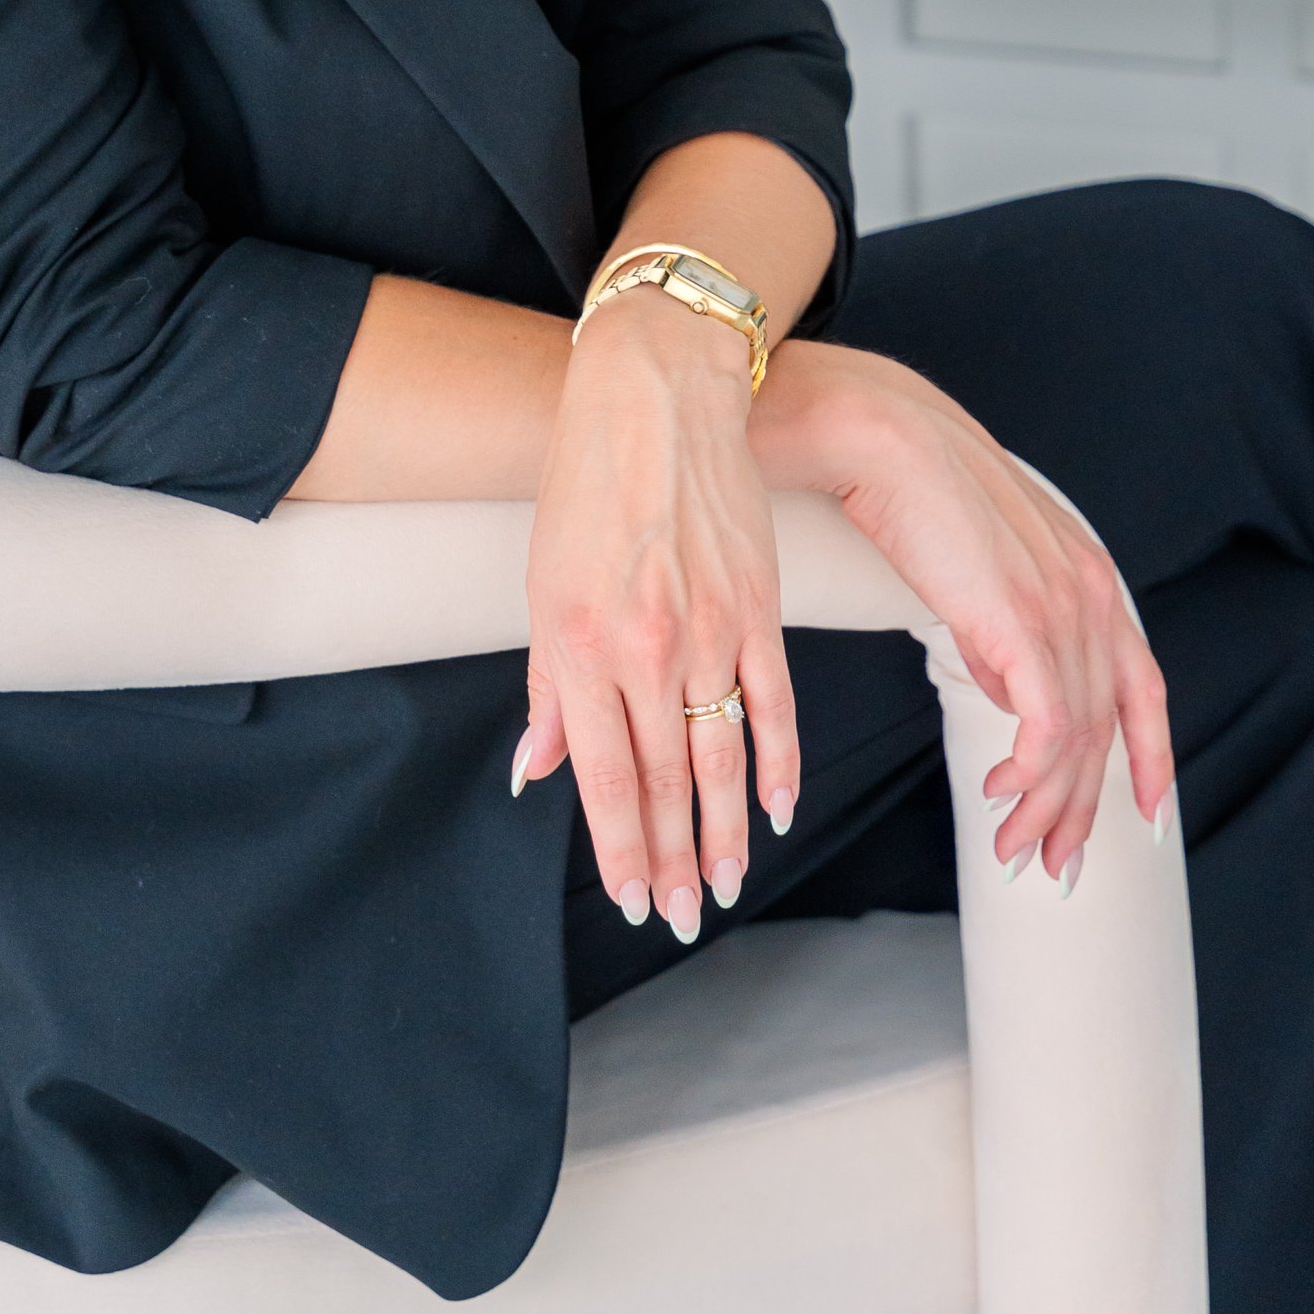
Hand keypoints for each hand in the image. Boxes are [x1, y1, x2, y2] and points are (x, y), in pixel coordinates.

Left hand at [513, 290, 799, 939]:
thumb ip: (546, 687)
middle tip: (678, 919)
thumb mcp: (541, 584)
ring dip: (725, 834)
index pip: (602, 776)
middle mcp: (646, 648)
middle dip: (671, 861)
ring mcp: (710, 629)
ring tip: (723, 889)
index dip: (621, 847)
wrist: (654, 395)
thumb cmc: (584, 482)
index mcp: (580, 646)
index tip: (632, 898)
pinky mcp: (759, 606)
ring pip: (721, 758)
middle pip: (664, 781)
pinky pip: (774, 703)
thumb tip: (535, 771)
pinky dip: (778, 762)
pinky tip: (777, 809)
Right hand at [759, 341, 1172, 886]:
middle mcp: (1091, 594)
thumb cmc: (912, 493)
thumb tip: (1006, 690)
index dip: (1150, 759)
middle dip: (1081, 810)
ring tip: (1010, 847)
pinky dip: (1028, 775)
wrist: (878, 437)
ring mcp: (1062, 606)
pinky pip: (1048, 725)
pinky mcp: (1022, 620)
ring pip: (1076, 739)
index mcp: (1089, 576)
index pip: (1143, 687)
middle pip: (1106, 730)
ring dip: (1043, 807)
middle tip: (1049, 865)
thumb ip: (1002, 632)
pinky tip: (996, 795)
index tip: (1145, 818)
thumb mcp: (977, 573)